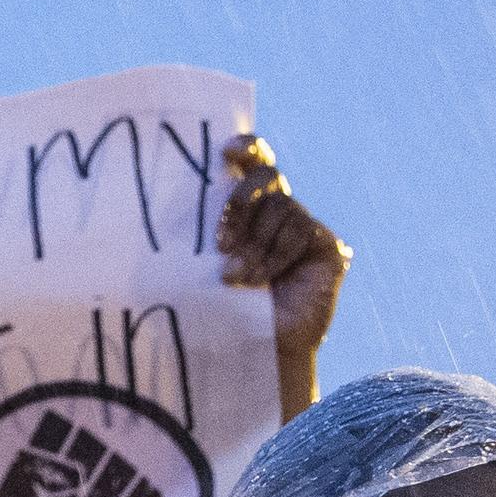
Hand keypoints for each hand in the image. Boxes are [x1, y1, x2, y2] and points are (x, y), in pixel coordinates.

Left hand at [217, 136, 348, 374]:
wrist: (256, 348)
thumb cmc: (222, 304)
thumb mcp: (204, 263)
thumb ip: (202, 231)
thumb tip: (166, 198)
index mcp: (250, 207)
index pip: (253, 162)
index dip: (247, 148)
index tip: (228, 150)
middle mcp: (280, 210)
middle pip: (267, 178)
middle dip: (240, 203)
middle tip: (220, 241)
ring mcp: (307, 226)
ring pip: (282, 209)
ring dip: (255, 246)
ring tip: (237, 278)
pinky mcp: (328, 246)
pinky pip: (301, 231)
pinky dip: (277, 256)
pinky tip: (264, 281)